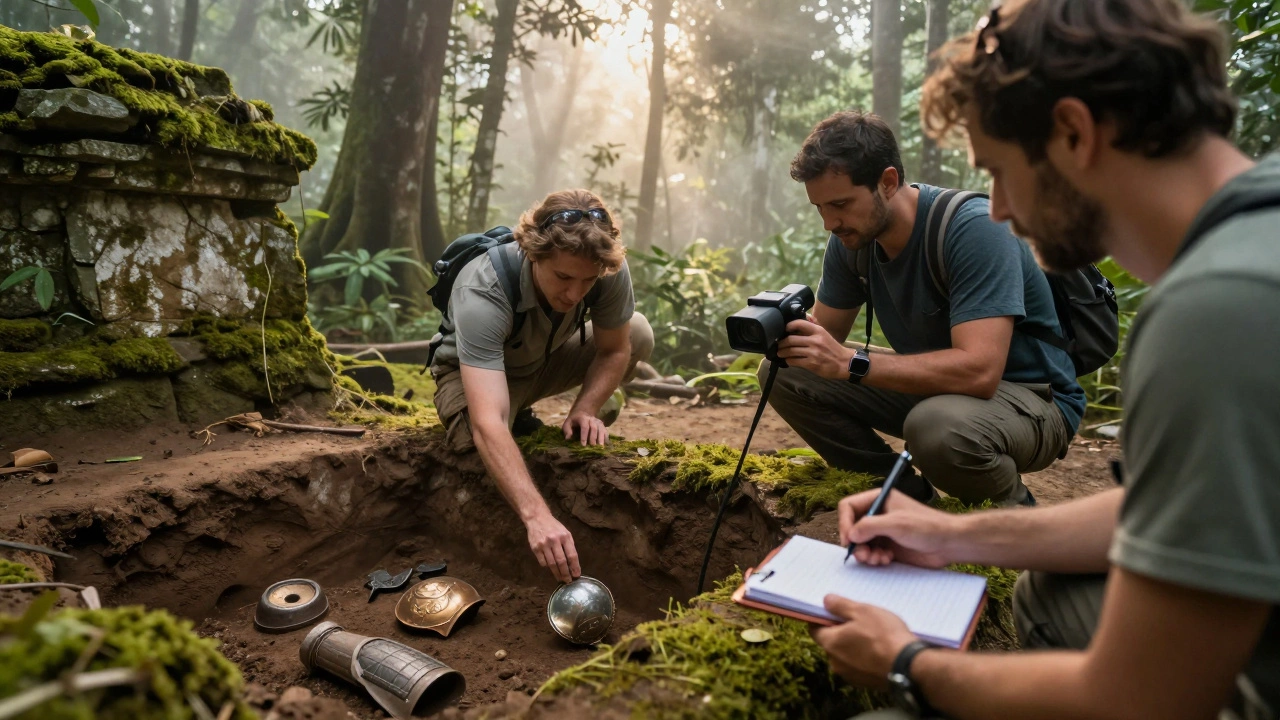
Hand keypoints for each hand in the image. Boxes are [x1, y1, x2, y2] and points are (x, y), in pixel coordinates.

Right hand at [526, 511, 580, 582]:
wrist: (537, 518)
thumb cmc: (554, 527)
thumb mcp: (565, 533)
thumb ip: (569, 546)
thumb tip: (573, 564)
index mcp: (565, 536)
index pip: (572, 555)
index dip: (575, 567)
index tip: (576, 575)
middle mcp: (554, 540)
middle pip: (561, 562)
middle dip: (566, 573)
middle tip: (568, 581)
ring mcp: (544, 544)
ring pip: (551, 564)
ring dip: (557, 573)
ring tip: (560, 579)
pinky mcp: (535, 548)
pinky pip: (542, 562)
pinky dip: (547, 567)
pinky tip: (550, 568)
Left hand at [562, 410, 606, 445]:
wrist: (582, 412)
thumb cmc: (574, 421)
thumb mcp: (567, 423)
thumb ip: (567, 430)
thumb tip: (568, 438)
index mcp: (582, 418)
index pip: (584, 427)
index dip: (584, 436)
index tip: (583, 445)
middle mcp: (592, 419)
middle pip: (594, 428)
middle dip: (593, 438)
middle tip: (592, 447)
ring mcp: (598, 422)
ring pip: (601, 430)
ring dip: (601, 439)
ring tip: (600, 448)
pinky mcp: (602, 426)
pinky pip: (605, 432)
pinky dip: (606, 438)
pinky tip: (605, 445)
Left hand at [775, 318, 852, 379]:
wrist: (844, 363)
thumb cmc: (833, 349)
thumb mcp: (825, 334)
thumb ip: (814, 325)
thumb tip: (806, 315)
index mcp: (818, 331)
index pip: (799, 323)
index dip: (788, 326)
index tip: (784, 329)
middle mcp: (815, 340)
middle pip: (791, 339)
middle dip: (781, 343)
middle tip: (778, 345)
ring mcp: (813, 353)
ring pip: (790, 351)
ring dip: (782, 352)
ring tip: (780, 353)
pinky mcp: (812, 364)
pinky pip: (794, 361)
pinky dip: (788, 361)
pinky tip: (788, 360)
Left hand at [811, 595, 918, 687]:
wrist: (907, 666)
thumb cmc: (883, 635)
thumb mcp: (862, 611)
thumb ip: (840, 605)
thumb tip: (825, 601)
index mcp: (830, 644)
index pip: (815, 630)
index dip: (822, 619)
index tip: (833, 612)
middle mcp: (835, 663)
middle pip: (831, 643)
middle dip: (840, 632)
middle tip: (858, 621)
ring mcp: (850, 675)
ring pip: (845, 656)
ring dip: (853, 646)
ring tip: (871, 636)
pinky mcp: (865, 683)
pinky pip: (858, 666)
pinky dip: (863, 658)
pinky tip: (878, 651)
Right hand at [838, 488, 954, 567]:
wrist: (950, 544)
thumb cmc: (927, 527)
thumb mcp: (897, 524)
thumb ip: (870, 526)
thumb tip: (850, 535)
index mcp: (879, 499)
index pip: (849, 507)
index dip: (844, 523)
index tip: (848, 540)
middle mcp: (878, 514)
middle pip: (852, 527)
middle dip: (856, 543)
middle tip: (863, 555)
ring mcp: (883, 531)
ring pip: (860, 543)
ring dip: (865, 553)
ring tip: (877, 559)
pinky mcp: (889, 546)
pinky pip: (871, 553)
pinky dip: (874, 559)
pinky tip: (887, 560)